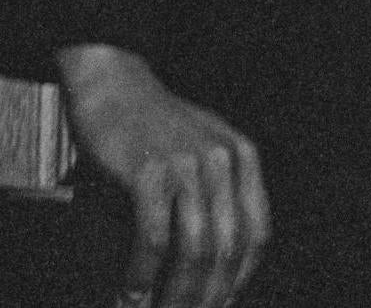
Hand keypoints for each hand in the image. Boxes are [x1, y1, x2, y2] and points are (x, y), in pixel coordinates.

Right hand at [56, 44, 270, 307]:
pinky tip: (131, 296)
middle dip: (207, 295)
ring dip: (176, 294)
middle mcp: (223, 160)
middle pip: (226, 248)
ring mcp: (187, 164)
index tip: (221, 303)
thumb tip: (215, 263)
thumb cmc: (154, 126)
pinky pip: (153, 237)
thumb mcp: (202, 149)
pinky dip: (142, 276)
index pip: (256, 233)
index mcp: (242, 157)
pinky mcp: (149, 171)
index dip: (240, 277)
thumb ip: (216, 193)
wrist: (114, 85)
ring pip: (194, 248)